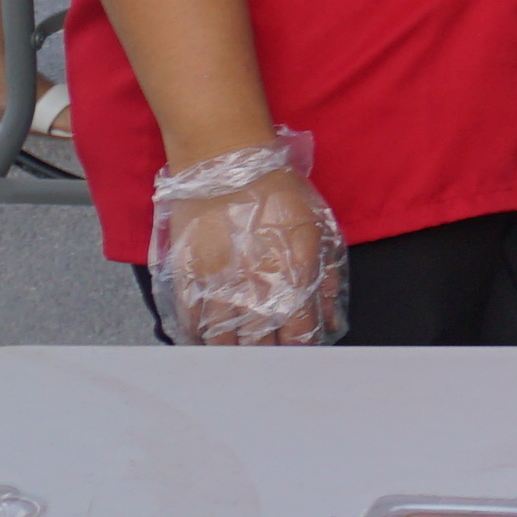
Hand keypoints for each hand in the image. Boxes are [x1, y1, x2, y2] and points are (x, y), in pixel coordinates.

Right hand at [150, 153, 347, 345]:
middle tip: (265, 353)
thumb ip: (326, 278)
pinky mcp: (186, 276)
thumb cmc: (277, 189)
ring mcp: (216, 286)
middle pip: (259, 348)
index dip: (298, 349)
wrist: (225, 159)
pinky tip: (207, 333)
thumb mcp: (317, 228)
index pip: (298, 338)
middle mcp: (254, 291)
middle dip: (265, 356)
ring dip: (231, 350)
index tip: (295, 348)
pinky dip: (198, 333)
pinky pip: (190, 321)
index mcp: (292, 279)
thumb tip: (330, 319)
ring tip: (236, 349)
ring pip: (221, 341)